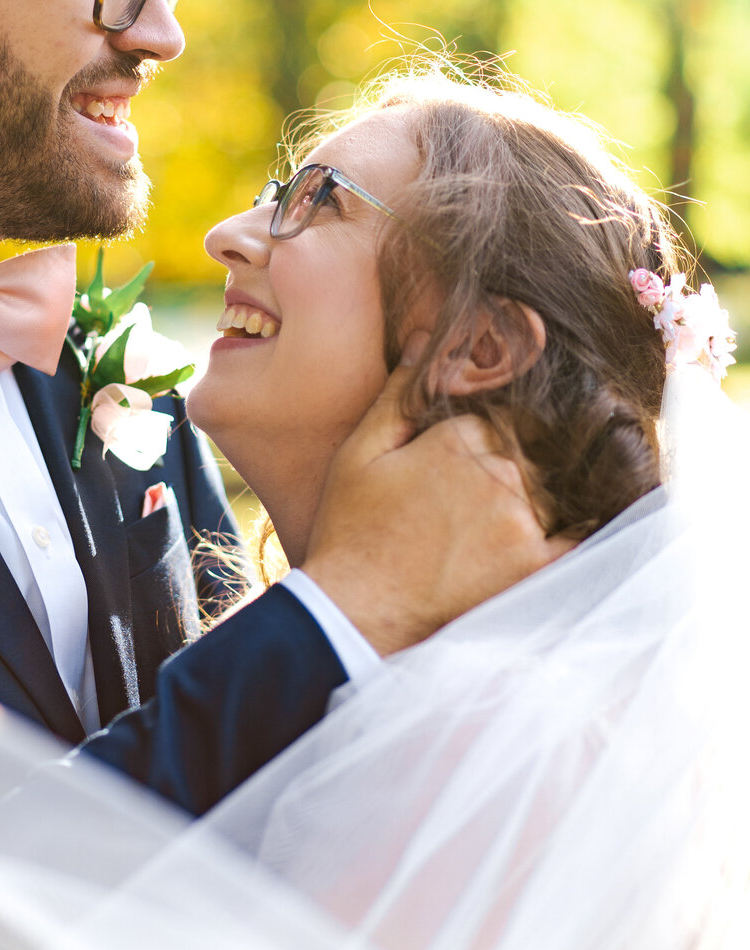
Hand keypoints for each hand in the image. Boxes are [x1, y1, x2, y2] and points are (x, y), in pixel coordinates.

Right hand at [300, 361, 574, 655]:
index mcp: (459, 440)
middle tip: (514, 468)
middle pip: (537, 444)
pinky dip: (597, 521)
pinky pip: (585, 535)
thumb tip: (427, 338)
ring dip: (561, 481)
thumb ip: (399, 394)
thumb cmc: (352, 529)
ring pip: (563, 483)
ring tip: (556, 486)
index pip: (502, 410)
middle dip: (528, 451)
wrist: (357, 611)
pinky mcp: (534, 567)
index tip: (485, 437)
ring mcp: (522, 522)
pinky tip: (598, 512)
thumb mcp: (361, 452)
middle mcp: (500, 475)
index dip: (495, 421)